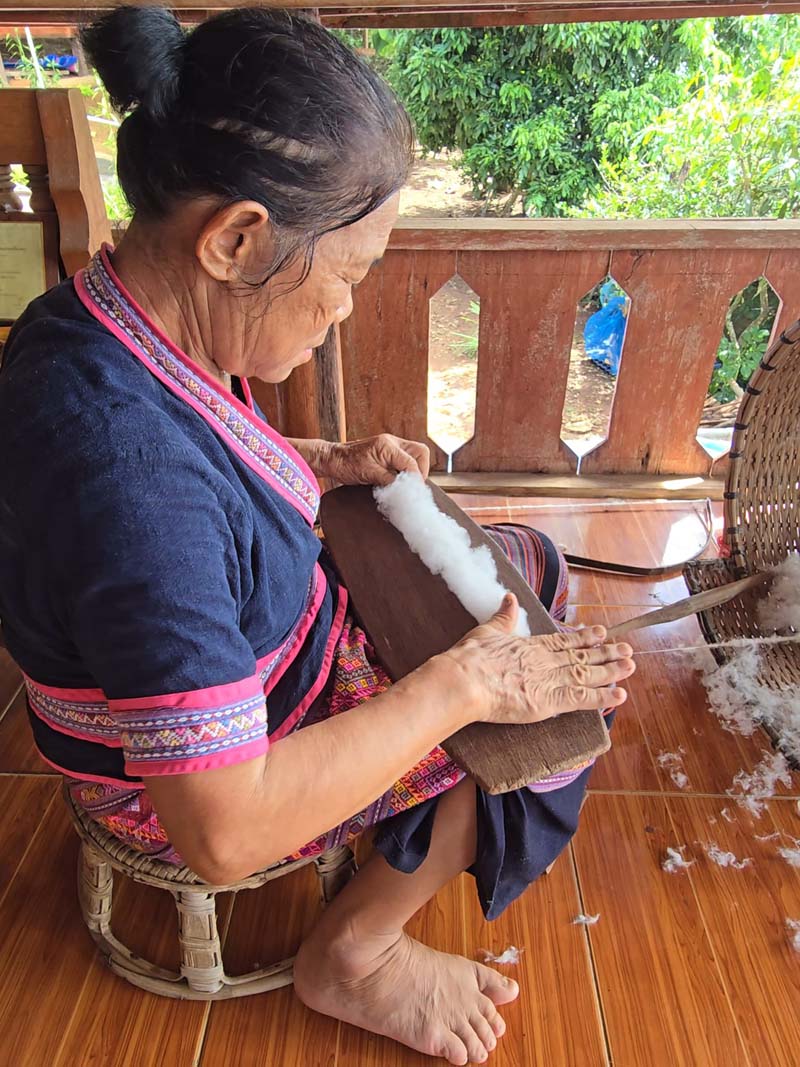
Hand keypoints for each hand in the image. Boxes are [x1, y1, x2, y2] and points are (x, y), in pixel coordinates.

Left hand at [318, 433, 430, 486]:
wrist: (332, 458)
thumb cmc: (345, 465)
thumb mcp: (368, 475)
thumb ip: (390, 481)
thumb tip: (406, 491)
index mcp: (387, 445)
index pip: (412, 462)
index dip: (416, 479)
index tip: (415, 493)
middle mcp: (392, 442)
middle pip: (421, 452)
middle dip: (421, 470)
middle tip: (414, 486)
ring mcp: (391, 446)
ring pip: (415, 455)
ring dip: (414, 470)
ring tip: (407, 485)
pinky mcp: (388, 452)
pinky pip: (406, 458)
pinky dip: (407, 470)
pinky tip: (400, 480)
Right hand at [442, 593, 634, 725]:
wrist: (464, 680)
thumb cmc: (470, 658)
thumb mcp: (487, 630)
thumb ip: (503, 616)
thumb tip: (509, 597)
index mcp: (531, 646)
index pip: (564, 641)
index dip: (585, 638)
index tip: (602, 633)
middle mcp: (545, 661)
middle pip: (582, 657)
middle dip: (606, 653)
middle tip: (626, 650)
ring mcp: (549, 680)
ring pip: (587, 674)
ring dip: (610, 671)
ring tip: (630, 666)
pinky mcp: (549, 701)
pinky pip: (582, 698)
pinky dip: (602, 697)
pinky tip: (619, 695)